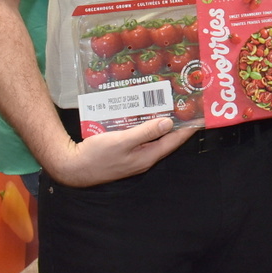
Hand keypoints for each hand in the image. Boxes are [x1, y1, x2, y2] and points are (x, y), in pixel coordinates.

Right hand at [44, 116, 196, 186]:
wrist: (72, 167)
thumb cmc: (97, 155)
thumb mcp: (122, 141)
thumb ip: (146, 132)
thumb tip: (168, 123)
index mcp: (148, 156)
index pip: (174, 141)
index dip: (187, 129)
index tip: (199, 116)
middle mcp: (144, 158)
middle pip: (165, 139)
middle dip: (176, 123)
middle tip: (183, 105)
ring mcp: (134, 156)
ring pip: (153, 137)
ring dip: (159, 123)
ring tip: (166, 106)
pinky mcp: (125, 153)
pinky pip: (140, 138)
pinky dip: (144, 126)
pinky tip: (142, 114)